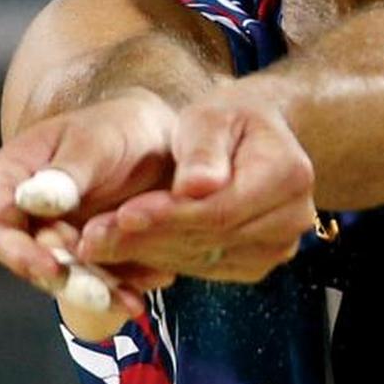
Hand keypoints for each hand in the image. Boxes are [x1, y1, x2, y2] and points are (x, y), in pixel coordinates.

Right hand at [0, 90, 176, 304]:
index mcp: (10, 176)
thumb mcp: (95, 140)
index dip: (21, 253)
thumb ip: (67, 172)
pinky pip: (97, 280)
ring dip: (97, 294)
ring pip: (67, 278)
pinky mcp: (86, 256)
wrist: (156, 139)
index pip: (0, 227)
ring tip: (131, 303)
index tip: (54, 267)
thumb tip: (34, 199)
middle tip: (101, 295)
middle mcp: (24, 213)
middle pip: (32, 261)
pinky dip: (120, 289)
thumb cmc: (118, 126)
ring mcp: (55, 238)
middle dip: (67, 282)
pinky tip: (143, 294)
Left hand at [77, 85, 316, 283]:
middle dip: (147, 238)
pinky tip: (128, 246)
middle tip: (92, 237)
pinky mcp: (256, 262)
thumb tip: (197, 187)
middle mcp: (292, 217)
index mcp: (288, 174)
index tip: (122, 213)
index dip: (168, 217)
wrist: (251, 137)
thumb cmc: (227, 118)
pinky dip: (163, 259)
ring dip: (148, 253)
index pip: (220, 209)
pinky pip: (204, 268)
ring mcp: (277, 246)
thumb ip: (203, 150)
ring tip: (98, 243)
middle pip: (210, 239)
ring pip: (203, 259)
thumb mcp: (211, 114)